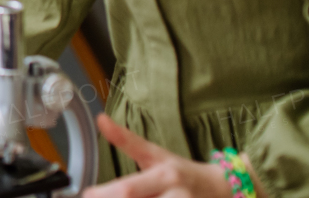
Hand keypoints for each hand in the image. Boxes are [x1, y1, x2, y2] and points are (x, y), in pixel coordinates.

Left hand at [84, 114, 255, 197]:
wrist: (222, 189)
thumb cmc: (181, 172)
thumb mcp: (155, 154)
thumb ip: (126, 140)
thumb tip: (101, 118)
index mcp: (164, 175)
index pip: (129, 188)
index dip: (104, 194)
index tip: (86, 194)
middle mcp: (175, 194)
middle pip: (134, 197)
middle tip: (92, 197)